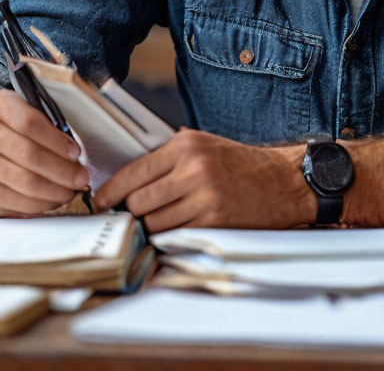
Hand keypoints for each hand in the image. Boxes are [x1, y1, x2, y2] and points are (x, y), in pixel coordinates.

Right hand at [0, 89, 89, 215]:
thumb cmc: (25, 124)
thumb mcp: (37, 109)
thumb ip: (54, 118)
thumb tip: (81, 142)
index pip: (28, 122)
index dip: (56, 140)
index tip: (76, 152)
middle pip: (28, 154)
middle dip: (61, 169)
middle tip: (81, 177)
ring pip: (24, 181)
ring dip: (54, 190)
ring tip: (71, 190)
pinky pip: (16, 201)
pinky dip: (41, 204)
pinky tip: (54, 200)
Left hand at [94, 129, 315, 231]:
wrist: (282, 180)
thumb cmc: (240, 163)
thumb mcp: (204, 145)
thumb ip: (168, 157)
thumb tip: (128, 177)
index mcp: (185, 146)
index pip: (132, 172)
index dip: (110, 192)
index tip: (101, 202)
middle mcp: (193, 169)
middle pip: (137, 202)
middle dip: (130, 213)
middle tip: (130, 216)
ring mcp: (204, 197)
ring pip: (153, 223)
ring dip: (149, 228)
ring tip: (157, 223)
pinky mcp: (214, 221)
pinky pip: (174, 236)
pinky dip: (169, 238)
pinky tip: (175, 229)